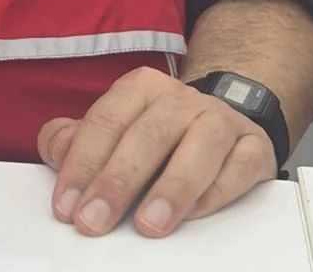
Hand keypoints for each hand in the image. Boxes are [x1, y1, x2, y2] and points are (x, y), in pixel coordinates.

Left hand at [38, 66, 276, 236]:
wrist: (225, 123)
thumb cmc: (158, 136)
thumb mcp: (114, 130)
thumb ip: (77, 139)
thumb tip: (58, 151)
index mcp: (140, 87)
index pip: (105, 122)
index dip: (82, 164)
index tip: (66, 206)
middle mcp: (181, 98)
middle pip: (146, 136)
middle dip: (116, 182)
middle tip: (94, 222)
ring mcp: (221, 120)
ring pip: (198, 148)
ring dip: (171, 189)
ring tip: (147, 225)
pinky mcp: (254, 148)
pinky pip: (238, 168)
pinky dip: (215, 193)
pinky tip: (194, 216)